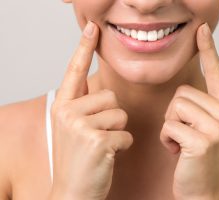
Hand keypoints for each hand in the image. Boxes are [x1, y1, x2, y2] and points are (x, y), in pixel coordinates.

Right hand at [49, 21, 132, 199]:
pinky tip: (108, 155)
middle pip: (110, 96)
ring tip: (103, 145)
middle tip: (99, 135)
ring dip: (118, 130)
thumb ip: (86, 106)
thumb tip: (103, 90)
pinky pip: (125, 133)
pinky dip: (123, 145)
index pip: (74, 70)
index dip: (84, 47)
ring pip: (120, 113)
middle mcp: (68, 111)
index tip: (92, 28)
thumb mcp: (74, 128)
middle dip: (112, 116)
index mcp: (63, 106)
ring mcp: (81, 126)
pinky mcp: (97, 140)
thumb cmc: (79, 160)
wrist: (72, 192)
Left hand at [160, 23, 218, 199]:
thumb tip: (182, 95)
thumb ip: (199, 108)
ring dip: (170, 126)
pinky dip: (167, 139)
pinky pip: (169, 126)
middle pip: (183, 92)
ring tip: (182, 142)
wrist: (205, 192)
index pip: (217, 72)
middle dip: (175, 114)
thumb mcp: (205, 129)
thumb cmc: (199, 159)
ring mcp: (218, 127)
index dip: (208, 50)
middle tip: (184, 134)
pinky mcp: (203, 141)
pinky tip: (178, 152)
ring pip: (175, 106)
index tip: (201, 31)